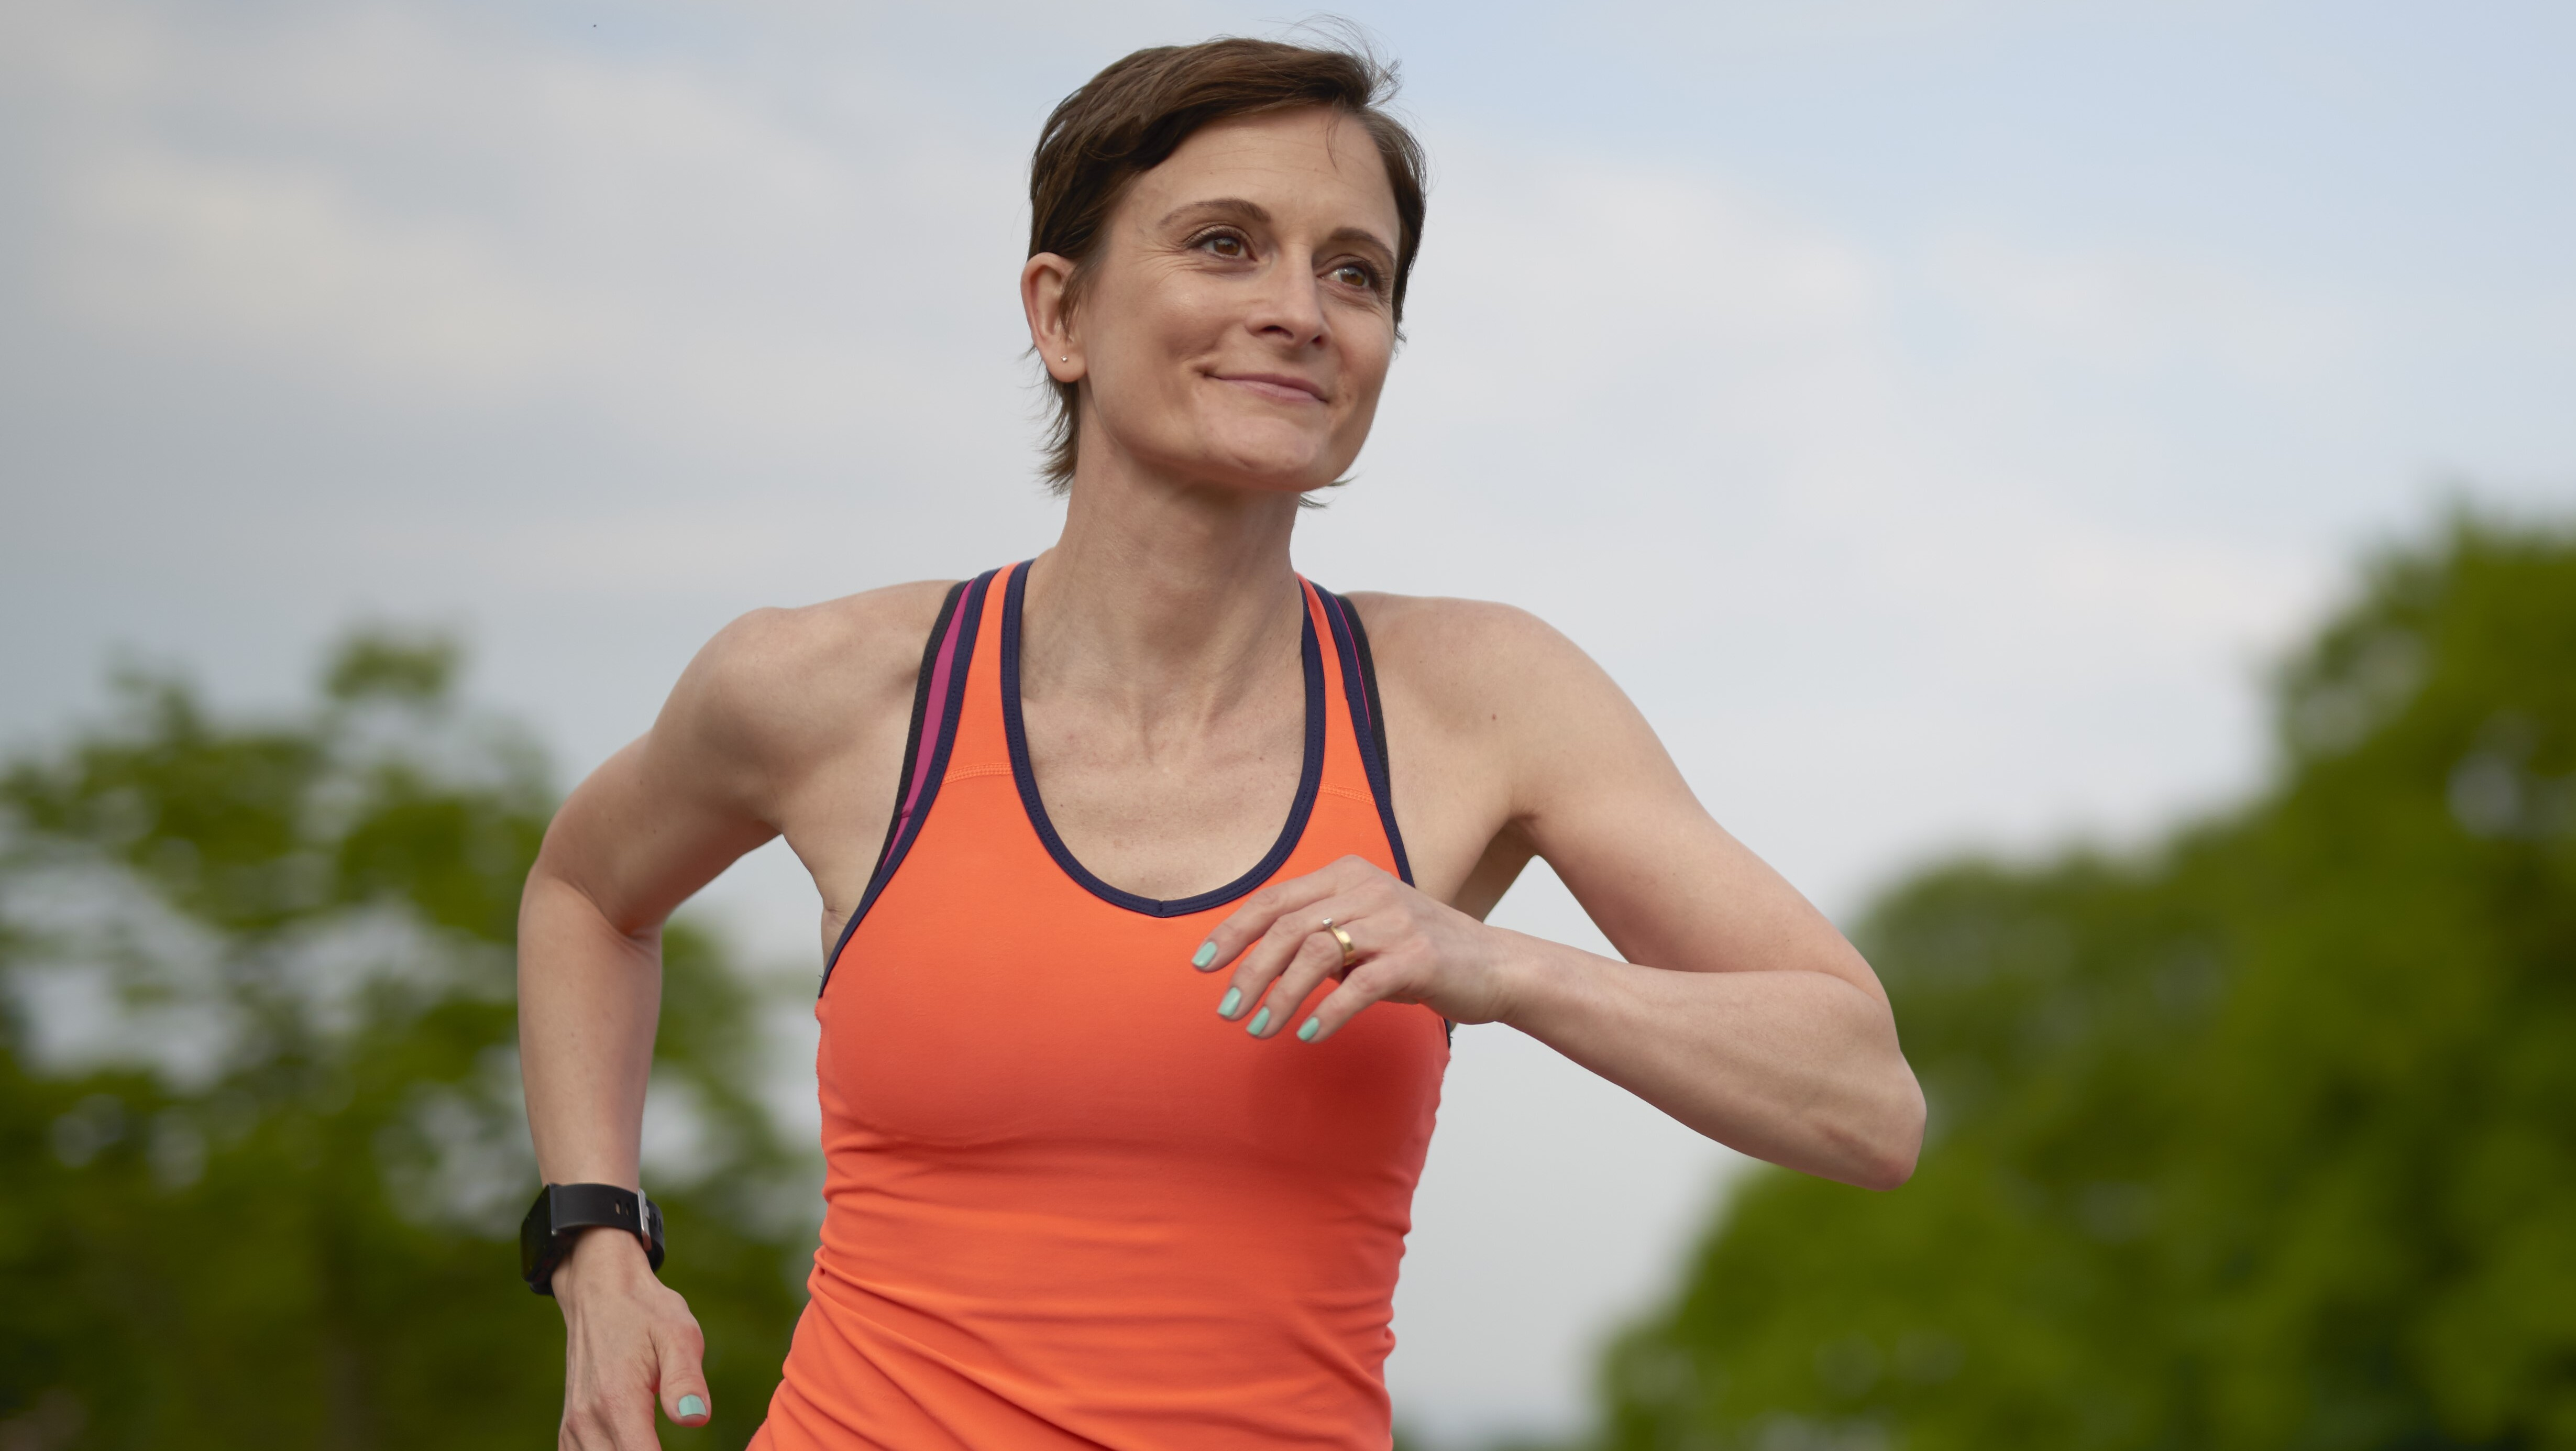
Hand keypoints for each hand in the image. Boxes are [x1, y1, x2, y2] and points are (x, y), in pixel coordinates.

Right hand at [552, 1226, 711, 1447]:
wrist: (599, 1289)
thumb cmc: (645, 1310)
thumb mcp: (678, 1333)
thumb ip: (685, 1378)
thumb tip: (695, 1419)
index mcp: (618, 1400)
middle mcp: (588, 1418)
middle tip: (668, 1445)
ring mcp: (574, 1423)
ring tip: (653, 1446)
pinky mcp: (570, 1424)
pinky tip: (626, 1449)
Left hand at [1196, 855, 1517, 1041]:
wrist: (1495, 965)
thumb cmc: (1419, 954)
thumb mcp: (1364, 933)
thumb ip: (1318, 938)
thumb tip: (1258, 967)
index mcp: (1349, 875)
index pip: (1275, 899)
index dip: (1234, 930)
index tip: (1202, 964)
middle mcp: (1368, 889)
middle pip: (1288, 927)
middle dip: (1249, 971)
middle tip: (1227, 1011)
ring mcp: (1394, 921)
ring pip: (1316, 953)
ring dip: (1280, 996)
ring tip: (1259, 1030)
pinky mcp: (1417, 957)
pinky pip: (1360, 985)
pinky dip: (1328, 1011)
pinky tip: (1308, 1034)